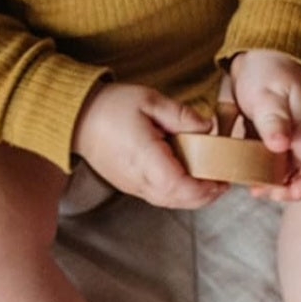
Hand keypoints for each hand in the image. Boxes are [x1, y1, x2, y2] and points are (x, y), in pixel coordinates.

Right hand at [72, 83, 227, 207]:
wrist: (76, 117)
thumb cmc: (111, 106)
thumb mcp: (150, 100)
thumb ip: (181, 115)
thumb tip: (207, 127)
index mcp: (145, 158)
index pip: (181, 186)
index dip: (205, 188)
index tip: (222, 178)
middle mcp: (138, 178)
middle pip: (178, 200)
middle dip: (205, 195)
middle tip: (223, 181)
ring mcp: (132, 185)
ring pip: (169, 202)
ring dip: (192, 196)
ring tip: (210, 180)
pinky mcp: (129, 185)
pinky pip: (158, 196)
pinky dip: (177, 193)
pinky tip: (187, 178)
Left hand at [228, 49, 300, 200]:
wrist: (260, 48)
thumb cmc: (270, 67)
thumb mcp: (269, 93)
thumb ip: (274, 120)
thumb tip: (280, 146)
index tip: (280, 194)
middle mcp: (294, 135)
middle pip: (295, 172)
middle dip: (278, 187)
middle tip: (255, 190)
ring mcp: (278, 133)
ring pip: (276, 165)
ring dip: (263, 177)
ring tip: (243, 181)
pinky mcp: (263, 129)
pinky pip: (259, 152)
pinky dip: (249, 161)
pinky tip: (233, 162)